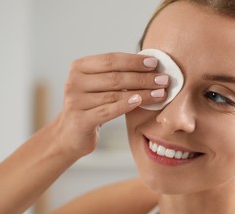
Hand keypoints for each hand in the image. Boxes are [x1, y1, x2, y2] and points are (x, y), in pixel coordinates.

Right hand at [53, 52, 167, 158]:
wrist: (71, 133)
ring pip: (115, 95)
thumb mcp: (99, 86)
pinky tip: (140, 101)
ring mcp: (75, 101)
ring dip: (142, 93)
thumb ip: (116, 74)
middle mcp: (74, 82)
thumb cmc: (92, 106)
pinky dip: (125, 105)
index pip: (111, 60)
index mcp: (79, 67)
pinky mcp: (81, 120)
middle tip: (163, 79)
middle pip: (115, 77)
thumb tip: (150, 66)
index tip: (155, 63)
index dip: (134, 61)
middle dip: (143, 78)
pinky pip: (108, 111)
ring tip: (160, 93)